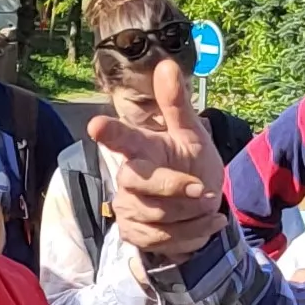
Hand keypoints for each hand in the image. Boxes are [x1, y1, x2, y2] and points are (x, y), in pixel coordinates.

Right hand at [79, 58, 229, 257]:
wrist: (199, 208)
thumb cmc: (191, 163)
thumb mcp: (191, 134)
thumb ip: (177, 104)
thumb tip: (166, 65)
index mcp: (140, 148)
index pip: (121, 138)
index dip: (110, 133)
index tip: (96, 125)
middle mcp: (127, 177)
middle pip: (146, 186)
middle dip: (180, 190)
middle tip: (205, 191)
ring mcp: (128, 207)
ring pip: (159, 217)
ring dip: (193, 215)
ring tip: (207, 206)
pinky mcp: (134, 234)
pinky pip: (164, 240)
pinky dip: (194, 234)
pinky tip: (206, 224)